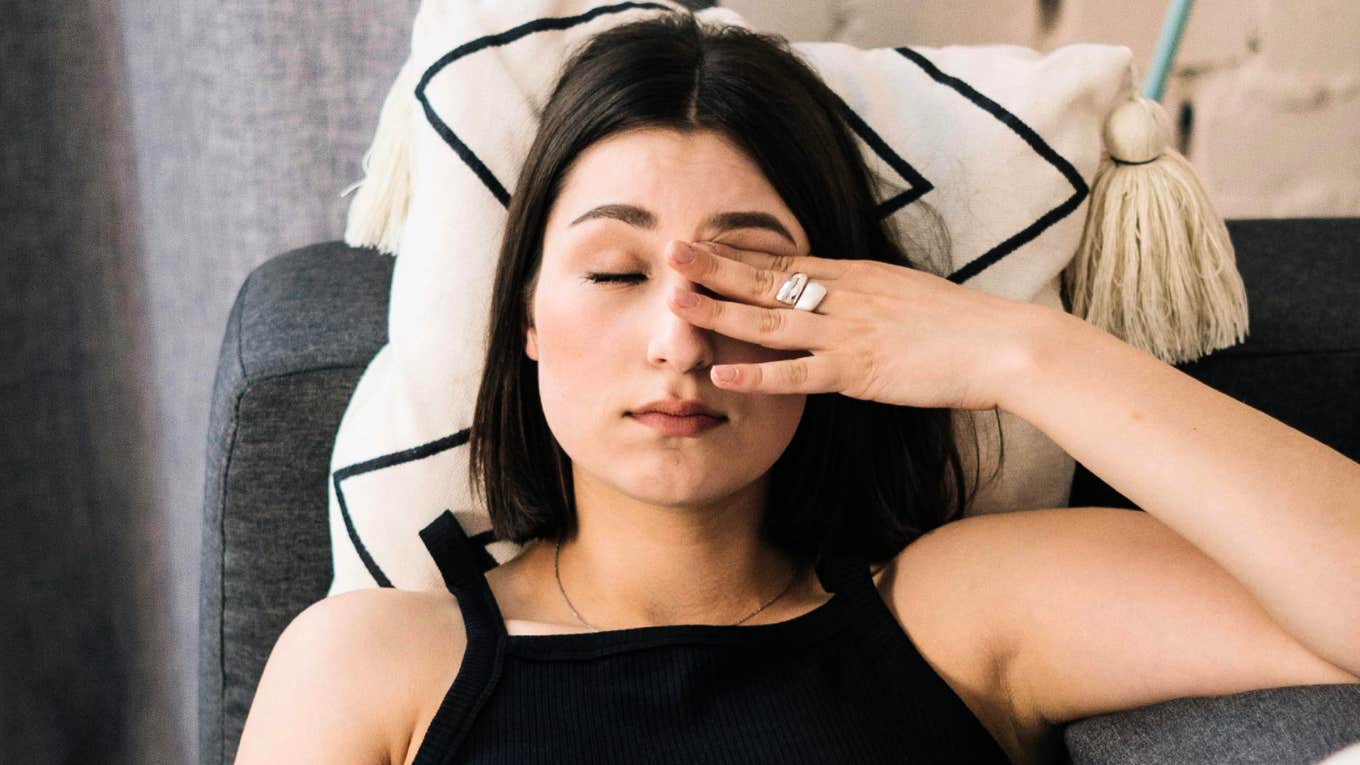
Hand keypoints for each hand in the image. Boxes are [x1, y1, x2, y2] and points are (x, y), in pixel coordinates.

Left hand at [664, 239, 1042, 410]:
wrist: (1002, 343)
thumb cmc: (961, 325)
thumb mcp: (905, 294)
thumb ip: (867, 297)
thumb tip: (842, 301)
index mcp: (854, 276)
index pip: (783, 262)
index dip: (738, 254)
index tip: (700, 246)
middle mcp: (843, 297)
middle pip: (765, 280)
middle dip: (713, 267)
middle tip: (669, 251)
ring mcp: (847, 333)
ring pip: (769, 322)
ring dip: (719, 312)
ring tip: (675, 303)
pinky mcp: (858, 371)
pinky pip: (798, 374)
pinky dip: (758, 376)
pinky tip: (722, 374)